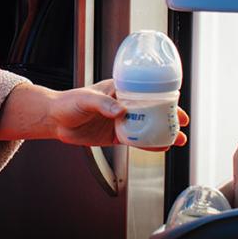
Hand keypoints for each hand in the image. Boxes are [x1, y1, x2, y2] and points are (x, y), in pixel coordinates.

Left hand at [48, 78, 187, 150]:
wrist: (55, 120)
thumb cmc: (68, 102)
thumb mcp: (86, 99)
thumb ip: (103, 104)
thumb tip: (120, 111)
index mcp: (118, 90)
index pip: (145, 92)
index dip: (162, 98)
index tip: (175, 105)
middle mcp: (122, 104)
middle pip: (151, 110)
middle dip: (168, 117)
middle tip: (182, 124)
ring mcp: (120, 120)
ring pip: (146, 127)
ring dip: (163, 133)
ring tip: (178, 140)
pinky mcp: (115, 135)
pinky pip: (136, 140)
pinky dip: (148, 144)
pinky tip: (160, 148)